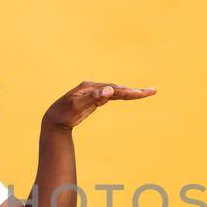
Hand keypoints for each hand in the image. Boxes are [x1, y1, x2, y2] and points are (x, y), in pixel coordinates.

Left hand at [43, 81, 157, 128]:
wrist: (54, 119)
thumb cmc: (64, 113)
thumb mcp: (77, 106)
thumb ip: (93, 97)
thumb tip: (110, 90)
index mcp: (91, 87)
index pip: (114, 89)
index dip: (129, 92)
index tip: (142, 93)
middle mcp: (94, 87)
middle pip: (118, 89)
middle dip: (135, 91)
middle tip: (153, 91)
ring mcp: (95, 93)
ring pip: (116, 92)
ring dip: (130, 93)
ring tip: (146, 93)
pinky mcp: (94, 100)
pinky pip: (112, 97)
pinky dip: (122, 96)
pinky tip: (129, 96)